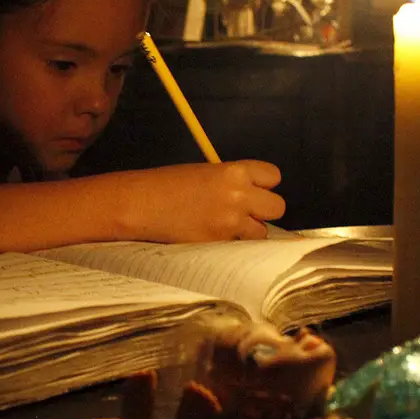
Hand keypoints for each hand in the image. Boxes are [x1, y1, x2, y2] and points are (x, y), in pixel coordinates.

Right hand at [119, 160, 285, 241]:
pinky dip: (232, 245)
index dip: (265, 184)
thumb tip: (251, 193)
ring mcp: (231, 223)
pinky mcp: (220, 244)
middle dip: (264, 210)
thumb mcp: (204, 172)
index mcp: (234, 171)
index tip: (255, 189)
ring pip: (262, 232)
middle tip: (246, 212)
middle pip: (277, 207)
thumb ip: (231, 181)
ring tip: (227, 226)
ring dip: (249, 231)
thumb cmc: (167, 184)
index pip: (273, 176)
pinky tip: (214, 237)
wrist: (141, 205)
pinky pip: (240, 247)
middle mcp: (239, 196)